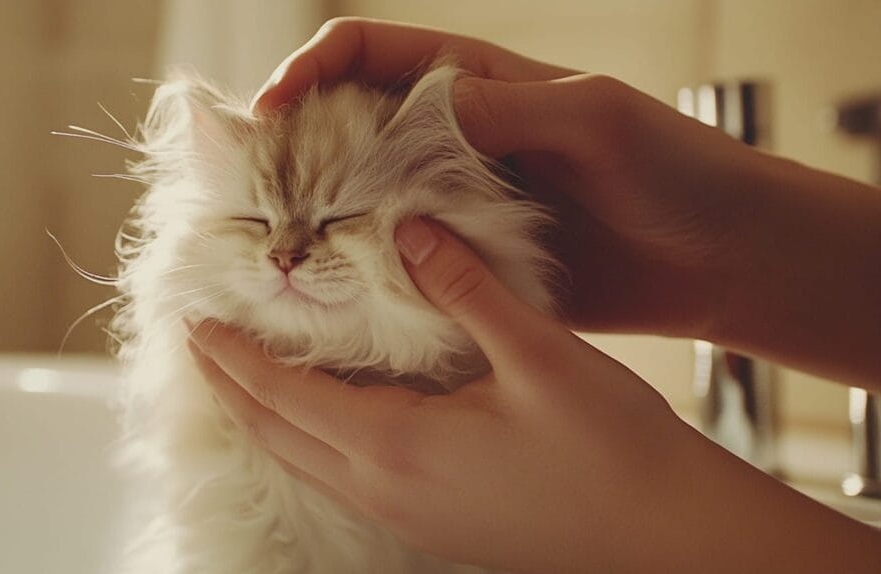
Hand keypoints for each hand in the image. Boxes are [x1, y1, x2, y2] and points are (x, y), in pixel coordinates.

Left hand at [188, 218, 880, 572]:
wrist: (670, 536)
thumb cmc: (613, 450)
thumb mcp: (538, 354)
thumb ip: (464, 287)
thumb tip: (408, 230)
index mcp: (399, 446)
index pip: (284, 398)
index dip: (234, 360)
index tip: (197, 324)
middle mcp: (389, 490)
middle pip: (279, 438)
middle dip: (233, 392)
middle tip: (203, 348)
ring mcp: (410, 516)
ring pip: (307, 466)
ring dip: (268, 420)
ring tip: (247, 380)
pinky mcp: (436, 525)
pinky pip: (344, 481)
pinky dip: (311, 442)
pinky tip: (326, 420)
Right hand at [252, 18, 880, 385]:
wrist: (720, 258)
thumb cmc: (674, 168)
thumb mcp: (593, 119)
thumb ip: (502, 109)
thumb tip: (409, 115)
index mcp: (473, 84)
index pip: (365, 55)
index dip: (306, 72)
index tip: (269, 117)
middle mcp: (453, 141)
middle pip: (347, 131)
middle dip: (296, 155)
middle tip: (262, 201)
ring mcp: (459, 205)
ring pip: (369, 204)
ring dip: (327, 225)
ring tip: (287, 258)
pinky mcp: (474, 265)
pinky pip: (408, 266)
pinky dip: (373, 279)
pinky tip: (348, 303)